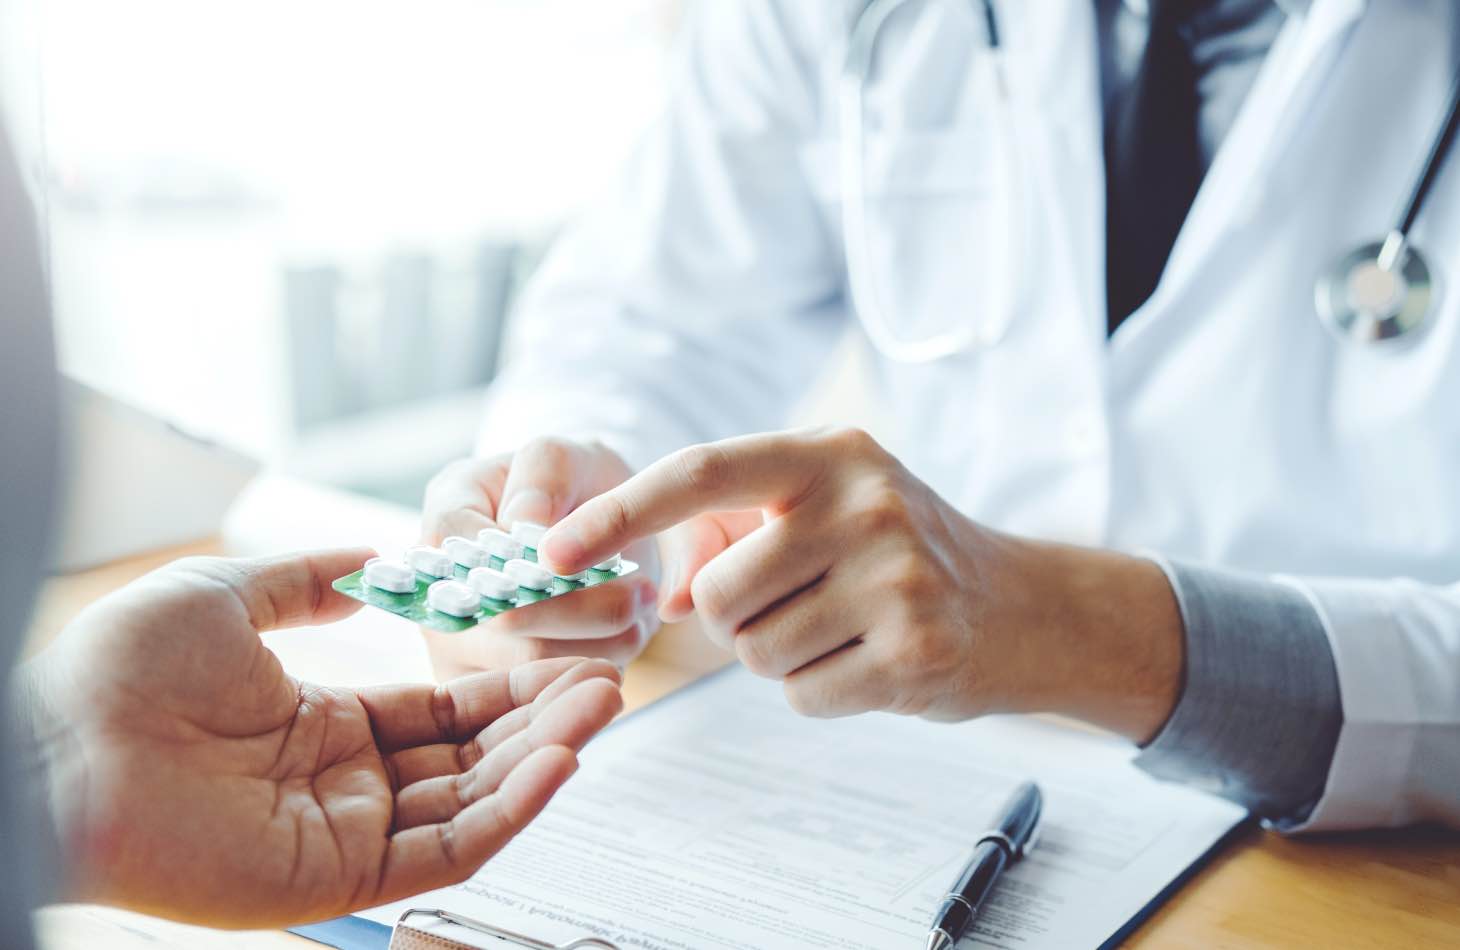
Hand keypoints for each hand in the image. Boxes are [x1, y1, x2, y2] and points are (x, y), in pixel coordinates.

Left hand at [19, 550, 622, 927]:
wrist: (53, 743)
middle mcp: (343, 783)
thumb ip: (307, 579)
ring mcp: (343, 834)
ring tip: (600, 707)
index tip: (564, 656)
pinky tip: (557, 763)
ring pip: (472, 802)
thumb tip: (374, 559)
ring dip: (542, 758)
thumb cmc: (118, 669)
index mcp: (323, 724)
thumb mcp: (227, 595)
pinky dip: (509, 812)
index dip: (506, 686)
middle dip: (541, 720)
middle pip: (471, 757)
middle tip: (608, 682)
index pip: (442, 711)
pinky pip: (445, 849)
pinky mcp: (336, 878)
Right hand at [420, 438, 658, 677]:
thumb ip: (543, 475)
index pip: (466, 552)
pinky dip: (599, 665)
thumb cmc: (574, 484)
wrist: (594, 527)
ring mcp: (463, 647)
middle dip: (580, 609)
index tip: (585, 556)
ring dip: (600, 640)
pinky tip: (625, 636)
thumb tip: (523, 527)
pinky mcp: (497, 686)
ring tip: (638, 609)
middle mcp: (439, 591)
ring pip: (534, 664)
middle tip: (639, 592)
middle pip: (504, 622)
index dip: (528, 562)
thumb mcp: (565, 455)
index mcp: (445, 521)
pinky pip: (550, 692)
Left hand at [538, 427, 1182, 738]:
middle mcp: (865, 503)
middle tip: (797, 606)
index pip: (701, 472)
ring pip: (754, 653)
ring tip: (844, 628)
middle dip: (734, 619)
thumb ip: (736, 536)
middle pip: (718, 595)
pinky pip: (801, 696)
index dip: (618, 513)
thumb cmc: (901, 554)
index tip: (549, 552)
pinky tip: (871, 661)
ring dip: (780, 656)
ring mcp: (896, 577)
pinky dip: (820, 692)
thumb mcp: (826, 513)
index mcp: (831, 454)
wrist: (1026, 609)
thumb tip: (659, 597)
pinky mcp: (914, 651)